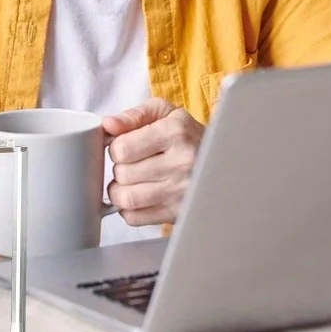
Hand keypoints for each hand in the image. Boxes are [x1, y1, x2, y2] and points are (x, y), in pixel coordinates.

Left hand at [103, 97, 204, 226]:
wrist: (222, 159)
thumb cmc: (186, 134)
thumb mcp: (164, 112)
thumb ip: (133, 116)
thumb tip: (108, 124)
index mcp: (174, 133)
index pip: (122, 149)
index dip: (116, 147)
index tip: (125, 146)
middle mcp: (181, 163)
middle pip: (123, 174)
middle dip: (119, 168)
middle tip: (130, 163)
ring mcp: (181, 191)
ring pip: (127, 199)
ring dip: (119, 191)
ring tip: (130, 181)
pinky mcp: (178, 213)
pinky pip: (136, 218)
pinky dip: (129, 210)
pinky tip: (139, 196)